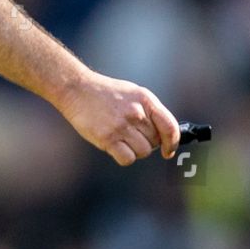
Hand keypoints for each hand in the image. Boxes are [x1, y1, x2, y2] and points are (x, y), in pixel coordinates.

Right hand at [55, 71, 180, 165]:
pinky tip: (115, 147)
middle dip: (146, 143)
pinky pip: (127, 159)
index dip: (172, 143)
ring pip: (143, 152)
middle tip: (131, 135)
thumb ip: (150, 112)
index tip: (168, 151)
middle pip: (155, 142)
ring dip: (135, 151)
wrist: (77, 89)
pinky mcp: (107, 138)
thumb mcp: (133, 94)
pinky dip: (124, 157)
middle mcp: (136, 113)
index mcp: (146, 100)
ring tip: (122, 139)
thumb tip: (164, 136)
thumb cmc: (106, 93)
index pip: (170, 127)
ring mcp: (121, 126)